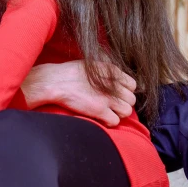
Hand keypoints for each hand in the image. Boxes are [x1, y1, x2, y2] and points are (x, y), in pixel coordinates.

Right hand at [21, 60, 135, 126]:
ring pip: (127, 111)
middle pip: (132, 99)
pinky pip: (115, 121)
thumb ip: (107, 71)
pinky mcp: (99, 110)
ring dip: (118, 113)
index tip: (118, 94)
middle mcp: (113, 84)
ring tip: (108, 112)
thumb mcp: (92, 64)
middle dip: (123, 103)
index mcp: (112, 71)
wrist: (55, 82)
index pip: (133, 84)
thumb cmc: (69, 72)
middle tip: (112, 105)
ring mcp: (107, 98)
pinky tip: (101, 118)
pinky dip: (109, 122)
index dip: (126, 91)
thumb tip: (117, 79)